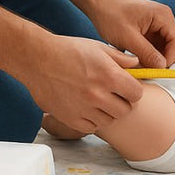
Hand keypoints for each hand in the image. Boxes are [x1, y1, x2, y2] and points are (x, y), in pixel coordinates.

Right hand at [26, 35, 143, 133]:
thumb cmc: (67, 50)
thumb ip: (121, 59)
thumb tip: (136, 65)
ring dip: (107, 112)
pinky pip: (91, 127)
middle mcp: (98, 95)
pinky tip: (87, 107)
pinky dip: (92, 120)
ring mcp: (84, 109)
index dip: (133, 90)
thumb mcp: (98, 48)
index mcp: (109, 76)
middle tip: (113, 93)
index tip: (126, 86)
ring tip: (98, 99)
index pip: (136, 94)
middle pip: (125, 110)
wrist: (37, 59)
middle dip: (122, 102)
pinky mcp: (70, 119)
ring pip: (109, 120)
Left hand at [88, 0, 174, 67]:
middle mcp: (164, 19)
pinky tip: (140, 60)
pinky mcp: (151, 30)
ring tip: (143, 65)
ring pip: (166, 47)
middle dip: (165, 59)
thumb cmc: (112, 15)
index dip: (171, 57)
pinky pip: (157, 46)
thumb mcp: (128, 37)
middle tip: (151, 70)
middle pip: (174, 44)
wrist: (100, 4)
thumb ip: (147, 52)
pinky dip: (151, 55)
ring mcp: (158, 25)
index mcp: (162, 16)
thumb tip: (162, 66)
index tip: (159, 69)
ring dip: (157, 58)